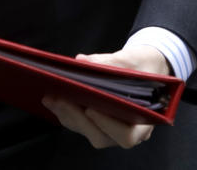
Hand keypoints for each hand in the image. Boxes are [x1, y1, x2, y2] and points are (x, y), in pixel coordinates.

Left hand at [41, 44, 170, 149]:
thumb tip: (83, 61)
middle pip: (101, 136)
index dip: (107, 125)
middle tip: (60, 100)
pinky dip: (66, 112)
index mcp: (144, 122)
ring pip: (87, 131)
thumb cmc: (144, 66)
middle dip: (78, 119)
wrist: (144, 67)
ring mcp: (111, 129)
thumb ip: (110, 62)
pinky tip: (53, 98)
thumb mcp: (132, 60)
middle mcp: (127, 131)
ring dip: (68, 115)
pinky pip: (81, 124)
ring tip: (51, 97)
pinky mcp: (97, 122)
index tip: (90, 109)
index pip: (126, 135)